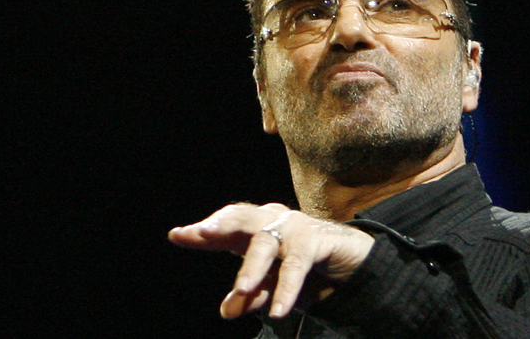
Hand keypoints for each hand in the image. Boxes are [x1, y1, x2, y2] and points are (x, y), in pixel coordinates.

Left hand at [168, 203, 373, 318]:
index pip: (224, 228)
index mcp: (254, 229)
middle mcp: (271, 221)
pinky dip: (287, 288)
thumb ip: (250, 295)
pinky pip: (297, 264)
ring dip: (252, 269)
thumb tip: (227, 311)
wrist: (352, 266)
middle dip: (220, 224)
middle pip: (241, 218)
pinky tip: (277, 311)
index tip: (176, 235)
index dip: (201, 231)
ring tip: (239, 291)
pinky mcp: (317, 238)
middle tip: (202, 234)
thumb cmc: (304, 271)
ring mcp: (294, 226)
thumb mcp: (271, 287)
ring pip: (266, 244)